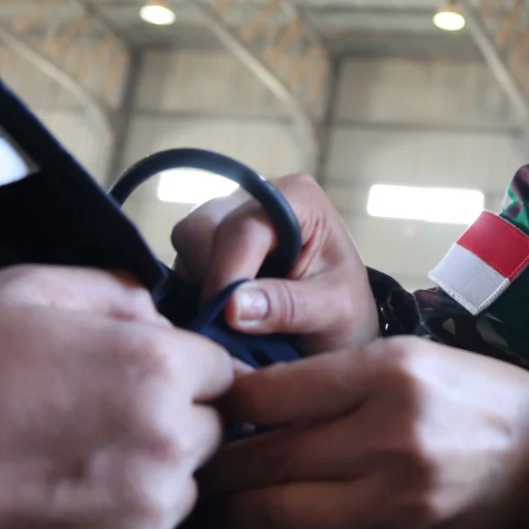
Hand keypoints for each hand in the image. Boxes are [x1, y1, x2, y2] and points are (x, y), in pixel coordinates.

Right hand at [0, 265, 233, 528]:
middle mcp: (168, 440)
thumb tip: (158, 313)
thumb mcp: (27, 291)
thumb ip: (115, 292)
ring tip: (66, 468)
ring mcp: (149, 510)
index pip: (220, 370)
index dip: (178, 371)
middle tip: (94, 425)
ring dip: (144, 479)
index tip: (140, 382)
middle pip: (206, 429)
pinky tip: (58, 509)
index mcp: (156, 367)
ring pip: (180, 487)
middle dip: (167, 423)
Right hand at [171, 173, 377, 351]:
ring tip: (233, 323)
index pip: (244, 227)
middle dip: (211, 279)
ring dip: (200, 287)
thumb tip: (232, 306)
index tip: (227, 318)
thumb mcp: (333, 313)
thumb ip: (287, 306)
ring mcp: (230, 216)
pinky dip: (194, 292)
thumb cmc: (346, 314)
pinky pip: (183, 262)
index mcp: (297, 198)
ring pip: (186, 245)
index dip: (229, 273)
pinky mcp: (211, 242)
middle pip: (203, 229)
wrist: (341, 332)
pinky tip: (220, 317)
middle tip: (230, 325)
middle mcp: (258, 197)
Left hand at [201, 336, 528, 528]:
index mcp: (387, 372)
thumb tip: (249, 398)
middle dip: (221, 465)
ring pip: (283, 514)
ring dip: (242, 510)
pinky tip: (273, 522)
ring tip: (228, 499)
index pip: (273, 393)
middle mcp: (389, 433)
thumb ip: (332, 377)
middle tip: (200, 462)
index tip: (211, 407)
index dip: (228, 404)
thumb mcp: (406, 357)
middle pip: (270, 457)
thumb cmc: (468, 395)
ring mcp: (396, 494)